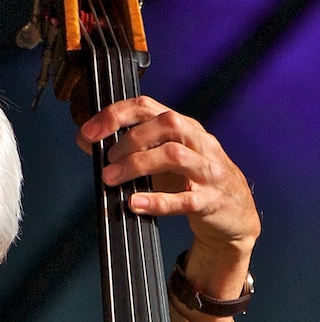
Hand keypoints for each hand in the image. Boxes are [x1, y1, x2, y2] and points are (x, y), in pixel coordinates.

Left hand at [79, 96, 260, 321]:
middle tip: (106, 159)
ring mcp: (208, 170)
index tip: (88, 132)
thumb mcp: (161, 158)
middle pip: (166, 124)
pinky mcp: (212, 200)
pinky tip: (135, 204)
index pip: (147, 106)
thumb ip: (128, 147)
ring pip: (175, 155)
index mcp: (183, 127)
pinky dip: (157, 201)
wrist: (236, 215)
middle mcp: (198, 142)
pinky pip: (186, 199)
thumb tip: (84, 140)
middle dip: (129, 139)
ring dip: (137, 165)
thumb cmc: (192, 181)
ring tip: (112, 178)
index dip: (115, 115)